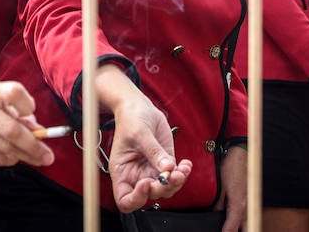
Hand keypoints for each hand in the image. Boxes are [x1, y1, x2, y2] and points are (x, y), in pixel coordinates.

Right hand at [0, 80, 52, 168]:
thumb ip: (14, 110)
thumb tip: (39, 130)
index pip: (14, 92)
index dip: (27, 105)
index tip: (32, 114)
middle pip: (13, 129)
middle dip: (35, 146)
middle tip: (48, 156)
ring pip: (6, 147)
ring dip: (25, 156)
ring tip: (36, 159)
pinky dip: (9, 159)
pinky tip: (15, 158)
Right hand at [96, 65, 191, 211]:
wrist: (140, 107)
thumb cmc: (131, 119)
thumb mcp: (140, 133)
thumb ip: (153, 151)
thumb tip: (168, 167)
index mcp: (122, 172)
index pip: (125, 200)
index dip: (136, 199)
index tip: (146, 183)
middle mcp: (136, 175)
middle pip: (149, 195)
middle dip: (163, 187)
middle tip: (172, 174)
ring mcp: (151, 171)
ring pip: (166, 189)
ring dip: (177, 182)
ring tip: (183, 168)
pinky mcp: (165, 164)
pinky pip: (175, 176)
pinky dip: (183, 173)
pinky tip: (186, 164)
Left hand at [213, 145, 248, 230]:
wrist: (240, 153)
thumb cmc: (230, 167)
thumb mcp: (220, 186)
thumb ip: (218, 204)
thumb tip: (214, 214)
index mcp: (238, 206)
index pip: (232, 229)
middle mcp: (246, 207)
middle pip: (246, 230)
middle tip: (225, 231)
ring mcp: (250, 203)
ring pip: (248, 224)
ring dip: (241, 228)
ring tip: (229, 228)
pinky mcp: (249, 198)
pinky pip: (247, 215)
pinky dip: (242, 221)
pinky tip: (235, 221)